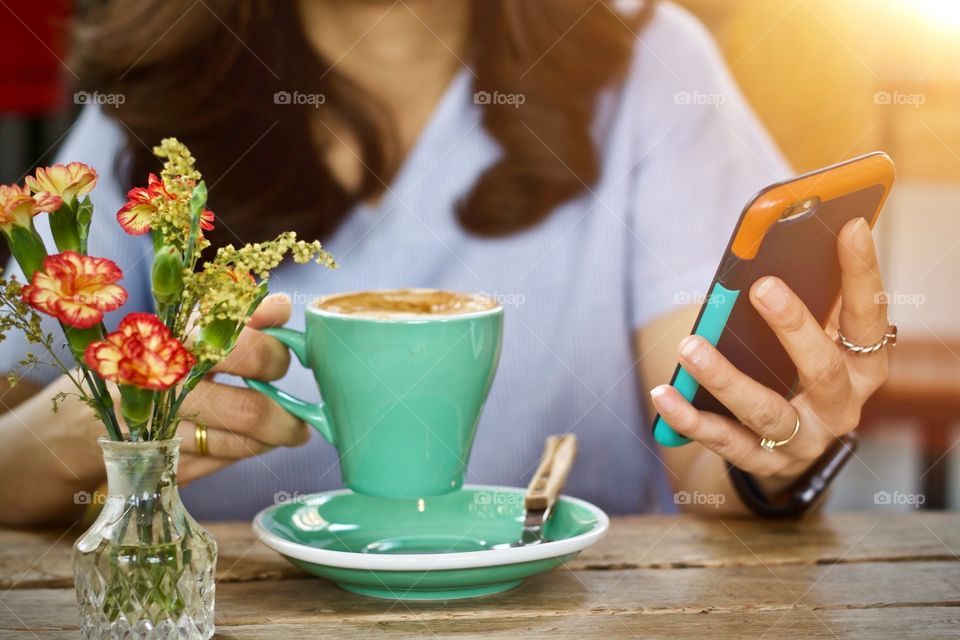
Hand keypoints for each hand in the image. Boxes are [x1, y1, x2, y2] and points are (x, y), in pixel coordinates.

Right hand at [175, 293, 309, 482]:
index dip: (277, 360)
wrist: (88, 411)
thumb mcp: (192, 328)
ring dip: (267, 441)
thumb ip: (242, 316)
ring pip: (237, 444)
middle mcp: (167, 387)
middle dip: (285, 420)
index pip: (250, 352)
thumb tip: (283, 307)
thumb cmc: (157, 361)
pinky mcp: (156, 464)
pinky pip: (215, 466)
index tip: (284, 366)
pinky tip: (241, 443)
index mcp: (179, 342)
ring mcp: (158, 430)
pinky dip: (235, 455)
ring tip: (280, 434)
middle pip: (249, 411)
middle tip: (301, 422)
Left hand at [650, 217, 888, 485]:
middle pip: (823, 369)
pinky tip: (663, 394)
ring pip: (767, 411)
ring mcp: (805, 440)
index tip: (850, 225)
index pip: (869, 316)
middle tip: (762, 286)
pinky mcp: (765, 463)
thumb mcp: (817, 338)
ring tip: (690, 347)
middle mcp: (841, 406)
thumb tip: (769, 252)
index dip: (863, 273)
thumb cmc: (800, 371)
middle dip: (795, 326)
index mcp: (863, 365)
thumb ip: (807, 301)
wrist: (792, 448)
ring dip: (726, 378)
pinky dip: (690, 420)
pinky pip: (725, 443)